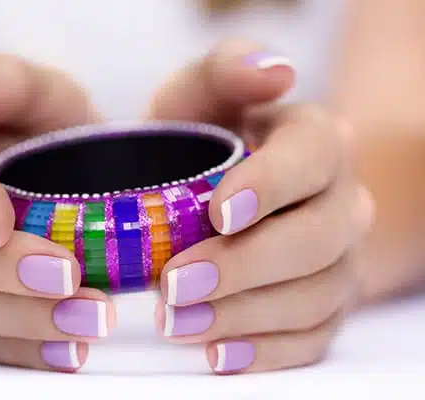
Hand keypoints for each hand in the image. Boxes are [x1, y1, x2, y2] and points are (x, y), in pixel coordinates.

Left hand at [147, 40, 373, 373]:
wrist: (213, 188)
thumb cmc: (202, 137)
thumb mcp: (201, 92)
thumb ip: (229, 69)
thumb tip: (276, 71)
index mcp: (318, 141)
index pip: (311, 160)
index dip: (269, 187)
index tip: (217, 212)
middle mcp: (341, 201)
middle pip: (314, 242)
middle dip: (242, 267)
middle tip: (173, 284)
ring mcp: (337, 260)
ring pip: (310, 299)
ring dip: (241, 316)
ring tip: (175, 323)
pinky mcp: (323, 306)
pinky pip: (308, 339)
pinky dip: (262, 351)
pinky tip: (214, 353)